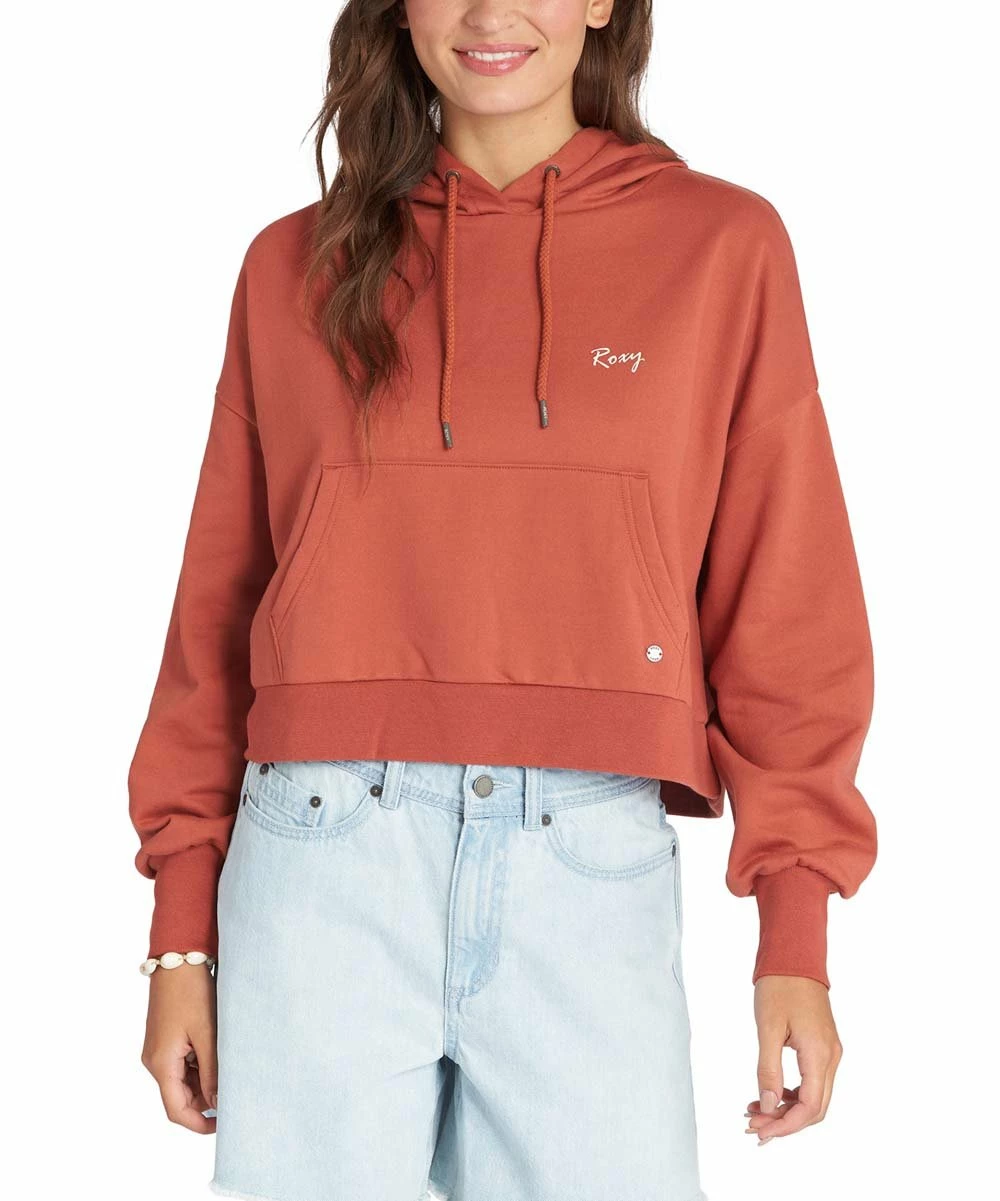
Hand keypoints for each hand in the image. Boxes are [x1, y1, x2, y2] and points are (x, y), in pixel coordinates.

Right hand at [140, 963, 217, 1132]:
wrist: (178, 957)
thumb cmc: (191, 991)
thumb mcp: (207, 1034)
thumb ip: (212, 1071)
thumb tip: (219, 1103)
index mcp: (160, 1064)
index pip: (176, 1110)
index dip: (199, 1123)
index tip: (224, 1123)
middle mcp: (155, 1061)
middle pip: (180, 1096)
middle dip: (206, 1099)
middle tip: (235, 1088)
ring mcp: (159, 1049)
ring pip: (183, 1079)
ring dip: (205, 1079)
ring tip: (230, 1063)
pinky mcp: (166, 1038)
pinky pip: (183, 1062)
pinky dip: (201, 1063)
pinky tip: (219, 1050)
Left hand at [744, 974, 842, 1143]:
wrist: (794, 957)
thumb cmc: (780, 986)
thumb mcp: (767, 1028)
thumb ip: (767, 1069)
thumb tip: (766, 1105)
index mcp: (819, 1053)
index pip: (810, 1107)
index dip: (786, 1126)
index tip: (760, 1131)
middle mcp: (830, 1056)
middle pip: (815, 1108)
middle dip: (784, 1122)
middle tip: (753, 1125)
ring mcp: (829, 1052)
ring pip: (814, 1096)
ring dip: (787, 1109)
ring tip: (755, 1110)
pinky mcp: (823, 1046)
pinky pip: (812, 1081)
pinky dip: (792, 1093)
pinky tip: (769, 1092)